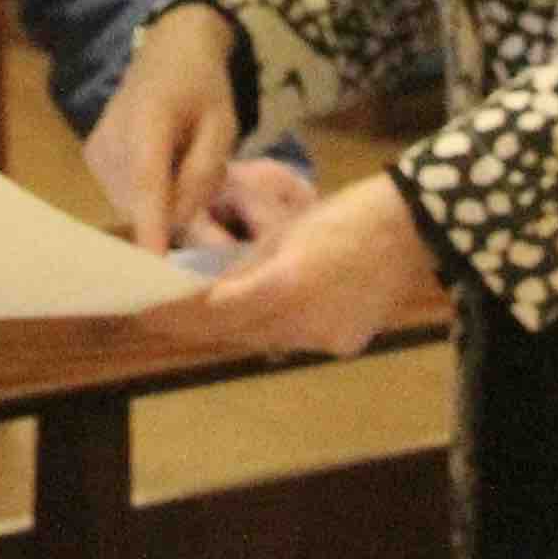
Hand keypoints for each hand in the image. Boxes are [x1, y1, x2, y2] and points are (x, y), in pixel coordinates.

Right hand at [84, 4, 243, 249]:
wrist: (169, 54)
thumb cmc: (203, 90)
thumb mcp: (223, 126)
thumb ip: (204, 174)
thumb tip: (180, 223)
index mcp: (147, 120)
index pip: (147, 182)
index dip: (151, 227)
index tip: (154, 268)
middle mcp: (110, 138)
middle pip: (142, 203)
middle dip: (178, 217)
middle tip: (216, 207)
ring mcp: (95, 151)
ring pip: (135, 206)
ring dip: (166, 205)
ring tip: (187, 168)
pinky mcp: (92, 160)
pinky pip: (126, 198)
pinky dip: (151, 197)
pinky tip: (167, 168)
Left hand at [138, 174, 438, 358]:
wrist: (415, 228)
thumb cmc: (345, 214)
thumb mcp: (284, 232)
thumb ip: (243, 266)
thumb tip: (204, 290)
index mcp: (287, 283)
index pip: (214, 310)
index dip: (176, 314)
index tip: (142, 310)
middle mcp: (305, 320)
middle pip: (233, 332)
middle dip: (191, 325)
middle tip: (152, 316)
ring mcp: (326, 337)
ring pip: (259, 340)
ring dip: (226, 329)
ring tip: (189, 317)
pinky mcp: (342, 344)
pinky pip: (290, 341)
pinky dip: (266, 328)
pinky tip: (248, 316)